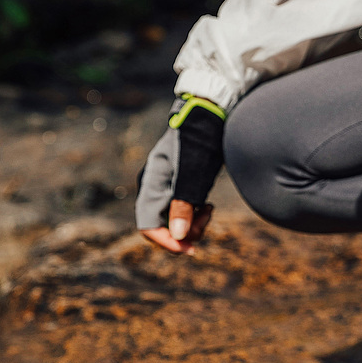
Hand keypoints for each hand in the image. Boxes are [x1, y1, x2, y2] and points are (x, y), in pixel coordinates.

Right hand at [136, 95, 225, 253]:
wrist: (214, 112)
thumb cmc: (203, 139)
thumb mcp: (195, 173)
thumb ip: (185, 204)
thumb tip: (179, 236)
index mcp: (152, 181)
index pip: (147, 223)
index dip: (166, 240)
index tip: (189, 250)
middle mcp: (155, 184)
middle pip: (161, 224)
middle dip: (184, 231)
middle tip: (208, 219)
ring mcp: (168, 184)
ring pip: (174, 218)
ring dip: (192, 223)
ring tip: (209, 210)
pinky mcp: (181, 183)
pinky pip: (183, 209)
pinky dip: (195, 214)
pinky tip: (207, 205)